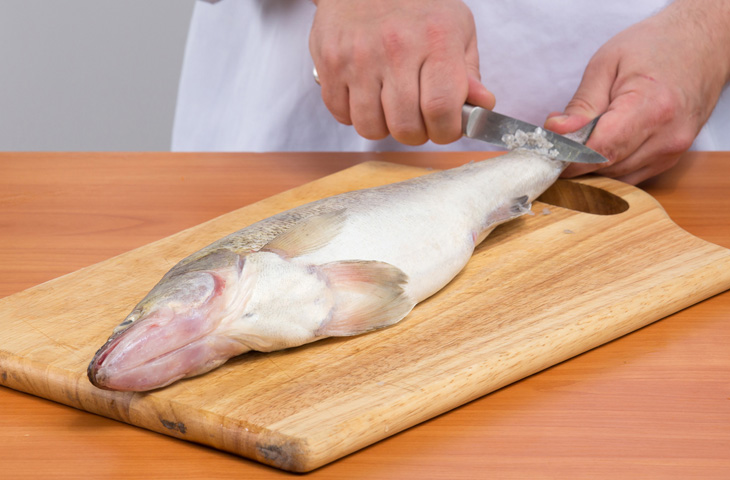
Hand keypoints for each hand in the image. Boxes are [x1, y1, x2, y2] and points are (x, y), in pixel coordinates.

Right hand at [309, 0, 494, 145]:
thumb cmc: (416, 7)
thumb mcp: (456, 29)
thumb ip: (469, 73)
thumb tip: (483, 106)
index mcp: (436, 39)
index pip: (441, 109)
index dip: (445, 131)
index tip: (445, 128)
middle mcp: (396, 48)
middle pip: (405, 126)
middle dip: (415, 133)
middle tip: (417, 119)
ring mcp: (358, 57)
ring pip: (370, 127)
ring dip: (383, 127)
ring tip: (390, 107)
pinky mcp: (329, 63)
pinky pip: (341, 114)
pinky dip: (354, 114)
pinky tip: (365, 95)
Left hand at [544, 0, 729, 184]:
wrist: (702, 45)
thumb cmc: (655, 47)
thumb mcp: (607, 64)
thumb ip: (582, 104)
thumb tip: (556, 133)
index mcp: (650, 108)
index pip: (599, 151)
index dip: (567, 158)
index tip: (546, 153)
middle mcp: (666, 137)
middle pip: (606, 168)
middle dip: (574, 162)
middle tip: (553, 146)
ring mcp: (671, 151)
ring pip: (616, 178)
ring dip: (590, 167)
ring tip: (576, 142)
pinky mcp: (669, 159)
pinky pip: (629, 176)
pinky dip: (608, 167)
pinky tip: (597, 149)